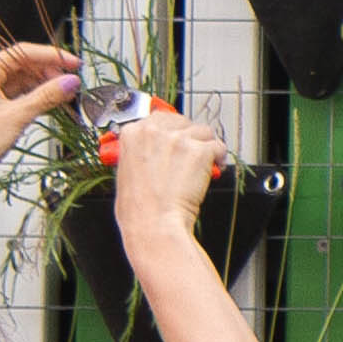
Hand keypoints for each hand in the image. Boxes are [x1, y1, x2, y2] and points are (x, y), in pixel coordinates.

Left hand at [0, 43, 82, 176]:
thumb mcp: (16, 116)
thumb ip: (45, 96)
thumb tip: (69, 82)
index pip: (21, 52)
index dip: (50, 56)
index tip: (72, 63)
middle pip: (24, 65)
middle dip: (49, 71)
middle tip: (71, 81)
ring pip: (24, 81)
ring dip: (45, 85)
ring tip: (66, 93)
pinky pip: (21, 95)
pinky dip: (37, 98)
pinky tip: (53, 103)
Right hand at [108, 112, 225, 238]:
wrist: (154, 224)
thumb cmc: (138, 210)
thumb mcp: (124, 173)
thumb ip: (138, 154)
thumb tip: (151, 152)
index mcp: (132, 134)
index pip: (159, 118)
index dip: (172, 130)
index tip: (177, 139)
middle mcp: (154, 131)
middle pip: (183, 121)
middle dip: (190, 137)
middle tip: (192, 155)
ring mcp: (178, 140)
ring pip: (203, 131)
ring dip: (205, 146)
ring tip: (204, 164)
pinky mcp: (199, 151)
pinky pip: (217, 146)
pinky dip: (218, 158)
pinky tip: (214, 170)